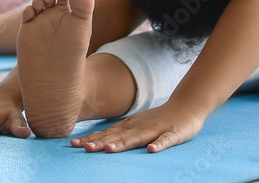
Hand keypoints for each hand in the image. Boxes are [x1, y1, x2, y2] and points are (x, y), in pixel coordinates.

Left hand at [71, 100, 205, 153]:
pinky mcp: (173, 134)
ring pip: (137, 138)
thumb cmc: (157, 120)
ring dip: (123, 144)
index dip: (91, 139)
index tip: (73, 144)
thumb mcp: (135, 126)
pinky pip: (166, 141)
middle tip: (84, 148)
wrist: (185, 108)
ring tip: (109, 150)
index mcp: (129, 126)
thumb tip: (95, 141)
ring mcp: (156, 130)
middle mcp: (139, 127)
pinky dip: (159, 145)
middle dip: (101, 142)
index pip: (106, 134)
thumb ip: (118, 134)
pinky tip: (151, 150)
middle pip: (117, 137)